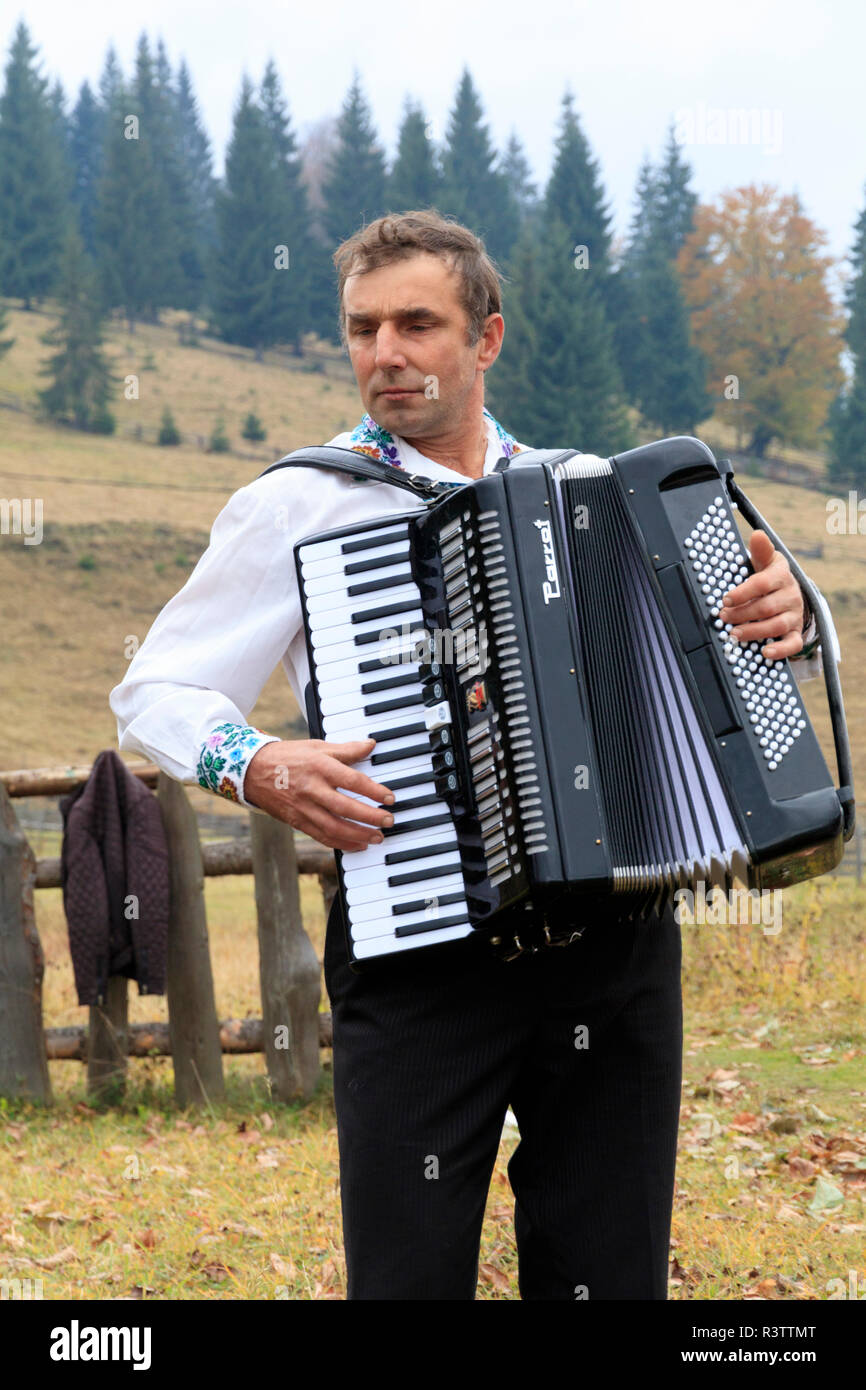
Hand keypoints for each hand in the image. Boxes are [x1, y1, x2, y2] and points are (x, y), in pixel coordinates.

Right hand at [243, 738, 394, 851]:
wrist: (252, 771)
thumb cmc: (287, 757)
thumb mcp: (317, 747)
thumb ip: (346, 749)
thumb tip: (371, 745)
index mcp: (319, 766)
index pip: (352, 780)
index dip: (374, 791)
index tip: (390, 798)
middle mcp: (311, 789)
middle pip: (345, 807)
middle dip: (370, 817)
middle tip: (388, 821)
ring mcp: (303, 807)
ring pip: (334, 827)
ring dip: (359, 835)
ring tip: (377, 837)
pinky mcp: (297, 821)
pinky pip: (322, 836)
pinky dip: (341, 843)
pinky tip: (358, 845)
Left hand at [718, 530, 803, 660]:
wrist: (791, 593)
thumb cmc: (771, 578)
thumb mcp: (767, 561)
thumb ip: (761, 551)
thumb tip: (757, 534)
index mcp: (781, 576)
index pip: (762, 584)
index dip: (743, 592)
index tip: (725, 599)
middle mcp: (790, 596)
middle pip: (765, 607)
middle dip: (742, 614)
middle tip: (722, 617)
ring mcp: (794, 616)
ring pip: (775, 626)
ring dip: (753, 631)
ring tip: (733, 634)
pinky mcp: (796, 632)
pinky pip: (792, 644)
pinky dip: (780, 650)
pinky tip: (765, 653)